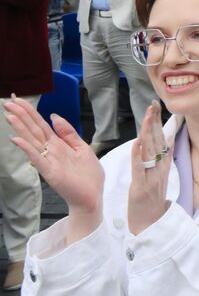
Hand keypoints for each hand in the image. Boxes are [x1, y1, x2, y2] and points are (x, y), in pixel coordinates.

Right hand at [5, 96, 104, 229]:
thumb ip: (68, 133)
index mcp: (58, 144)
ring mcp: (48, 161)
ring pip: (32, 141)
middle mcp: (50, 151)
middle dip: (21, 116)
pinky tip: (17, 140)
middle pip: (33, 130)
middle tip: (7, 102)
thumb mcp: (82, 148)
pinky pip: (37, 158)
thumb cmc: (88, 175)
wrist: (92, 196)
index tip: (18, 99)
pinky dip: (27, 149)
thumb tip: (54, 116)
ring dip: (20, 129)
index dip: (30, 112)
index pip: (40, 124)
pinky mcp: (50, 172)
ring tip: (9, 116)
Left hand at [127, 103, 170, 235]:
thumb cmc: (151, 203)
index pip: (162, 140)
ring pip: (151, 152)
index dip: (159, 123)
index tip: (157, 107)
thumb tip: (167, 140)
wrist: (151, 226)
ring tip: (148, 117)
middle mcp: (160, 170)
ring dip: (149, 133)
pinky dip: (138, 156)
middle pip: (158, 142)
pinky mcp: (141, 188)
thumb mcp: (159, 178)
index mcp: (163, 167)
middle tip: (154, 105)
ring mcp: (152, 178)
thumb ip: (162, 159)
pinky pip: (140, 169)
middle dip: (155, 123)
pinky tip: (137, 143)